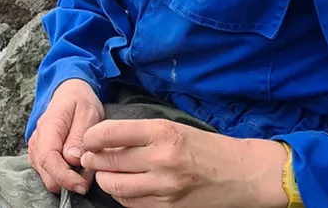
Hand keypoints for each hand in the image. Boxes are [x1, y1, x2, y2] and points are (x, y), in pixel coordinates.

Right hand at [28, 78, 104, 195]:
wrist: (69, 93)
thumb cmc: (79, 101)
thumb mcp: (87, 113)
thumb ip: (79, 136)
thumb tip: (72, 160)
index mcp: (48, 127)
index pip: (48, 159)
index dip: (64, 177)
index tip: (82, 185)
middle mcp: (37, 141)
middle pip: (47, 174)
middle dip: (69, 180)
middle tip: (90, 171)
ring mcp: (36, 150)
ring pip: (48, 178)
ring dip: (68, 179)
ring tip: (85, 165)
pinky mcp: (40, 156)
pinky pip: (50, 174)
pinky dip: (64, 176)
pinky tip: (77, 166)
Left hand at [80, 119, 289, 207]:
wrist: (241, 174)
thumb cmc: (204, 146)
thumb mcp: (172, 127)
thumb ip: (138, 133)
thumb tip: (102, 138)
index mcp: (161, 133)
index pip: (111, 133)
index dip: (91, 137)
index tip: (87, 139)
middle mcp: (161, 160)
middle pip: (108, 161)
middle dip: (92, 159)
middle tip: (88, 156)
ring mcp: (165, 187)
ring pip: (115, 186)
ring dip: (104, 179)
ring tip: (105, 172)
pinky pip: (131, 203)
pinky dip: (121, 195)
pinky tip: (124, 186)